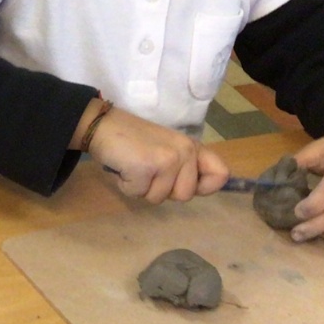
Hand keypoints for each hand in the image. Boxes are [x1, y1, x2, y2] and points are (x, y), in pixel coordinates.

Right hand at [89, 106, 229, 203]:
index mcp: (192, 147)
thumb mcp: (166, 149)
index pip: (220, 174)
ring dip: (142, 188)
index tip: (180, 183)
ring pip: (159, 198)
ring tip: (134, 167)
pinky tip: (123, 167)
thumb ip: (184, 167)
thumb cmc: (133, 140)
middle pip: (185, 196)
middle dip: (162, 191)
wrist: (102, 125)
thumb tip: (194, 190)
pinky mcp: (147, 168)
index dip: (204, 187)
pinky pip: (138, 193)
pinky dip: (126, 186)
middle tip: (147, 171)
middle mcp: (185, 151)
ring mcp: (167, 160)